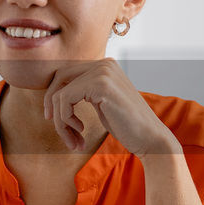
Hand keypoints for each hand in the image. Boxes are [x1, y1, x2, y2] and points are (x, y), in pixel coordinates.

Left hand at [43, 59, 178, 157]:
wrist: (151, 138)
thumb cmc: (126, 125)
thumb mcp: (100, 102)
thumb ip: (83, 92)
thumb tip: (52, 94)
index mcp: (104, 66)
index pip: (65, 73)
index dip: (54, 95)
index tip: (53, 118)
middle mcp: (104, 64)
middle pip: (59, 78)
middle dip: (52, 105)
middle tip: (57, 127)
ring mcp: (102, 72)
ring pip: (60, 93)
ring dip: (61, 121)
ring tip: (74, 140)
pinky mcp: (100, 85)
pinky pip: (65, 100)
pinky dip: (66, 120)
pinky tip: (81, 131)